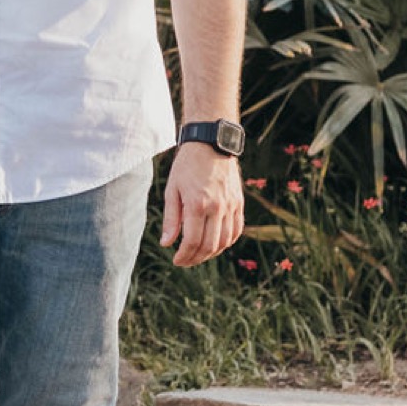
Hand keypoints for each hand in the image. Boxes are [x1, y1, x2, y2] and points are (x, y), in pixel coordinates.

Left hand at [161, 142, 243, 268]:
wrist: (210, 144)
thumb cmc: (187, 165)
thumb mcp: (172, 189)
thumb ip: (171, 219)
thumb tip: (167, 244)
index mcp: (198, 204)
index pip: (193, 241)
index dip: (184, 256)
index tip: (176, 261)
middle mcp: (217, 207)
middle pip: (210, 246)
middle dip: (196, 258)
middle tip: (185, 261)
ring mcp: (231, 206)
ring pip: (225, 241)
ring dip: (211, 253)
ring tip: (198, 255)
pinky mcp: (239, 203)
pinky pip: (236, 230)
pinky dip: (226, 242)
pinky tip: (215, 244)